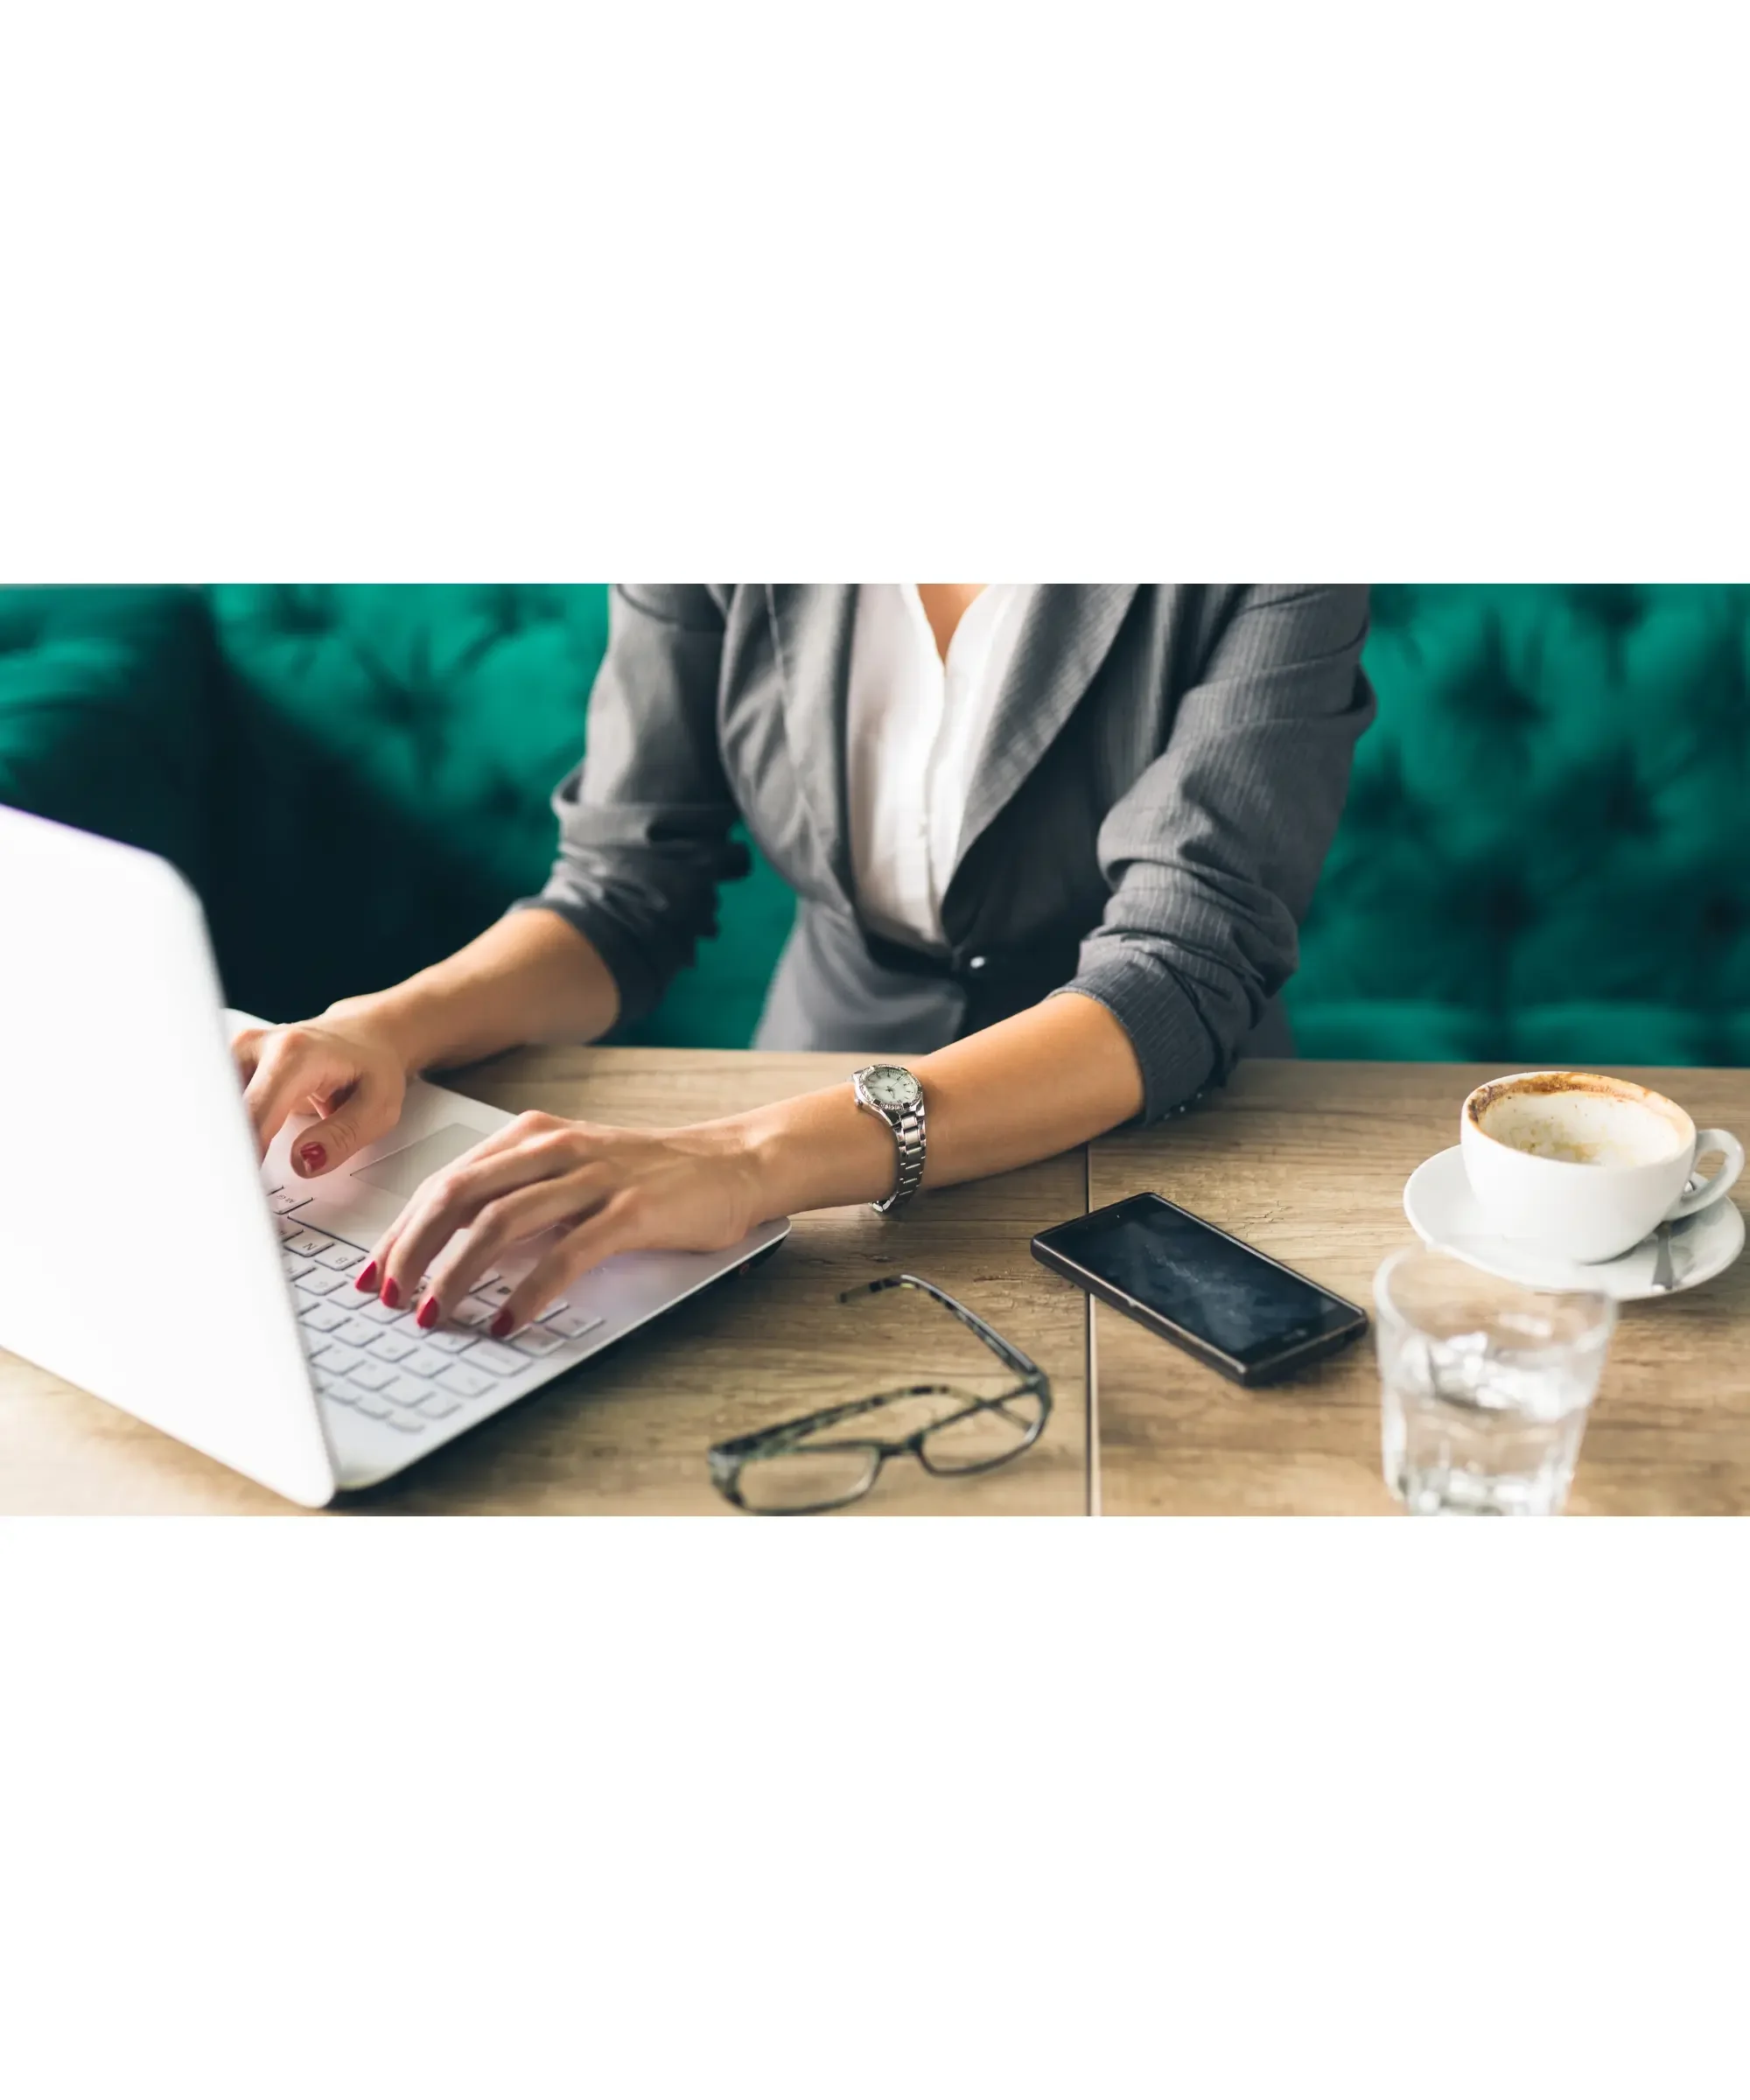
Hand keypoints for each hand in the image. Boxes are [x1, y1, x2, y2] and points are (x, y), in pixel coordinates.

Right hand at [232, 1007, 410, 1174]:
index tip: (245, 1188)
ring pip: (213, 1109)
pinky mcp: (228, 1064)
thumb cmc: (372, 1068)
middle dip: (225, 1153)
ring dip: (223, 1143)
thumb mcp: (378, 1108)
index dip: (244, 1155)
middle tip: (235, 1190)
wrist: (364, 1035)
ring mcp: (237, 1052)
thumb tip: (302, 1161)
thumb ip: (341, 1137)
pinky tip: (237, 1150)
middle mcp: (257, 1046)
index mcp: (293, 1055)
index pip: (253, 1114)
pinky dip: (225, 1131)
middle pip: (223, 1111)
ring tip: (235, 1173)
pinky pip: (217, 1105)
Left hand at [360, 1111, 768, 1333]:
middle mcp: (554, 1150)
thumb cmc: (651, 1177)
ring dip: (456, 1274)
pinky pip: (565, 1255)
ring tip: (435, 1316)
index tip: (373, 1274)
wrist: (735, 1162)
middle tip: (389, 1299)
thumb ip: (517, 1195)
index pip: (445, 1181)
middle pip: (457, 1196)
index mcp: (532, 1136)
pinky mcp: (631, 1212)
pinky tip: (508, 1322)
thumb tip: (446, 1251)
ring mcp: (593, 1178)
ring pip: (499, 1223)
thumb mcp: (572, 1172)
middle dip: (412, 1252)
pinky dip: (528, 1293)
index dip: (400, 1230)